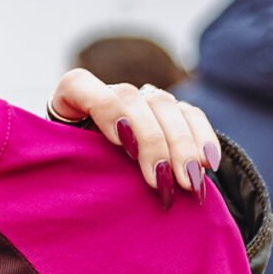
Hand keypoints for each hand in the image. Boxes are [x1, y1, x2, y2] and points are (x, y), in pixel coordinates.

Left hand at [47, 69, 220, 198]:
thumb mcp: (63, 166)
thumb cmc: (69, 171)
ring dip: (182, 146)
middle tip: (163, 181)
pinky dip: (203, 139)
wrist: (88, 170)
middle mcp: (109, 92)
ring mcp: (142, 99)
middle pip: (132, 101)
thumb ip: (71, 164)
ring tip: (190, 181)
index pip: (79, 85)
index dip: (103, 109)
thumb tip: (94, 188)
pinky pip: (191, 115)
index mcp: (70, 98)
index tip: (119, 143)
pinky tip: (209, 164)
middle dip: (152, 142)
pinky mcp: (169, 111)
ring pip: (166, 107)